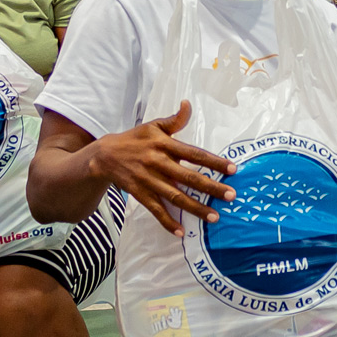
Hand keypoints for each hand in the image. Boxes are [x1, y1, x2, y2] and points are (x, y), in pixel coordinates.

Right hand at [86, 101, 237, 236]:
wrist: (104, 155)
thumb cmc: (135, 139)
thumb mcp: (153, 126)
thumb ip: (174, 120)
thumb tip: (188, 104)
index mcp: (164, 145)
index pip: (194, 154)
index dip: (213, 161)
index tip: (232, 169)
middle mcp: (157, 163)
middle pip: (188, 177)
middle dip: (211, 188)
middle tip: (231, 196)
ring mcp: (148, 180)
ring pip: (175, 196)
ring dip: (195, 208)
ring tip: (214, 217)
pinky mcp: (139, 193)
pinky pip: (155, 210)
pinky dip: (167, 221)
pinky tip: (180, 232)